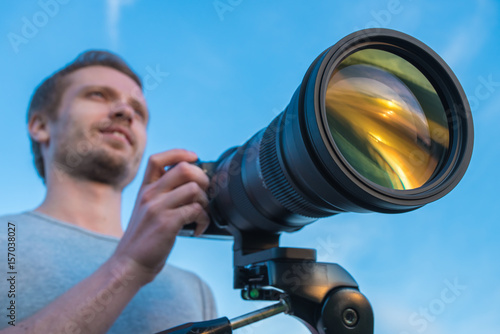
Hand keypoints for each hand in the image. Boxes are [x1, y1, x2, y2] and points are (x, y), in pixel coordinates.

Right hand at [113, 149, 209, 284]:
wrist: (129, 265)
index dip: (179, 153)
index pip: (158, 159)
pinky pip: (196, 211)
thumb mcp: (146, 211)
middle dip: (202, 178)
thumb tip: (192, 186)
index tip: (194, 158)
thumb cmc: (142, 240)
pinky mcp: (167, 223)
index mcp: (145, 190)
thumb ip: (162, 196)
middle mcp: (150, 195)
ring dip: (205, 202)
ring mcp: (158, 208)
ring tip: (201, 214)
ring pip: (194, 189)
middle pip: (183, 169)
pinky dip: (204, 220)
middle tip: (204, 192)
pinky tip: (198, 229)